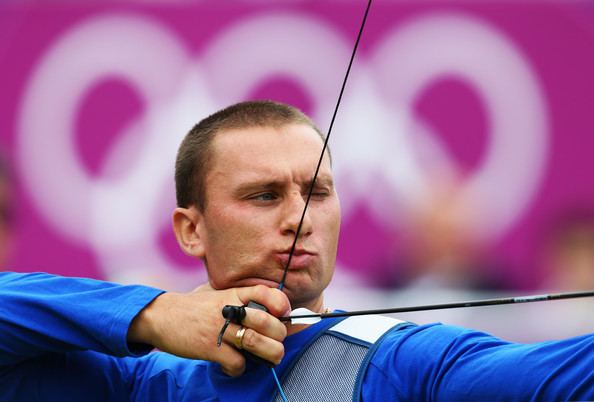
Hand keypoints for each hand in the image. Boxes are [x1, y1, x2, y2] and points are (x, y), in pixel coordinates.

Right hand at [128, 285, 289, 375]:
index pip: (267, 292)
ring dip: (270, 355)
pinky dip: (239, 369)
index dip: (282, 304)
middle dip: (279, 338)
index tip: (283, 314)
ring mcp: (220, 329)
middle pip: (270, 323)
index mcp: (234, 294)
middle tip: (276, 343)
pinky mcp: (210, 348)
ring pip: (258, 344)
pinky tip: (233, 366)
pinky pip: (238, 363)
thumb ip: (240, 301)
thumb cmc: (194, 308)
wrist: (161, 316)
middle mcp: (231, 309)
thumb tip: (270, 313)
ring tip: (268, 358)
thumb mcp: (218, 295)